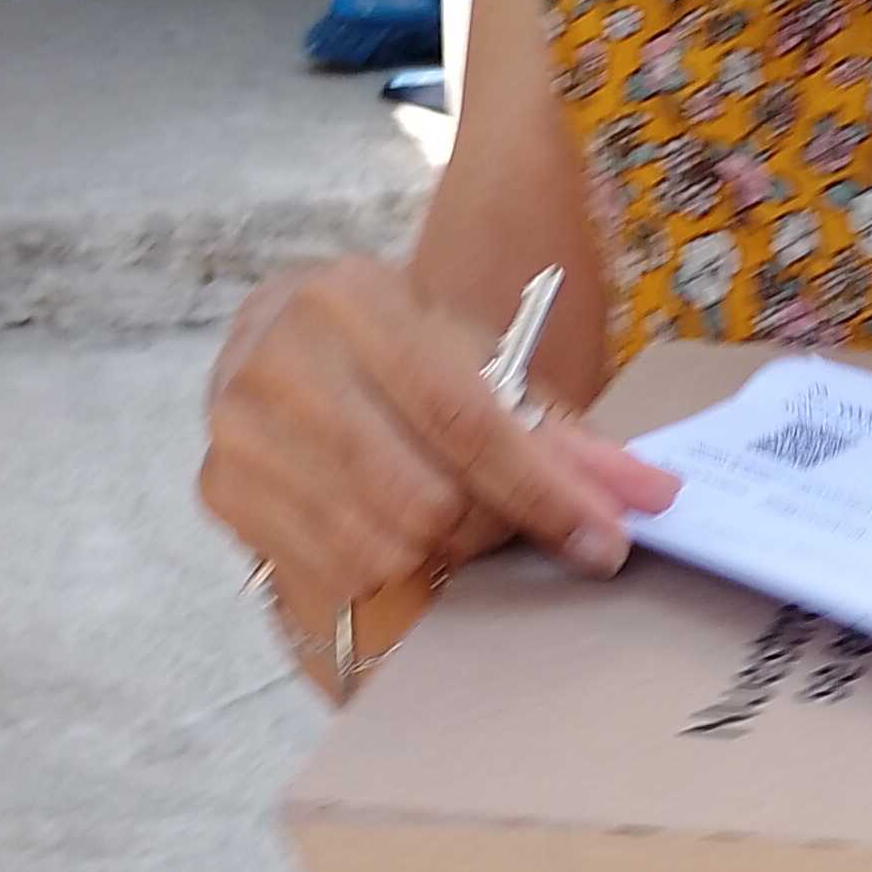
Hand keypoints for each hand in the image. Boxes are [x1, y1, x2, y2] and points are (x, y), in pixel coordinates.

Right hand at [198, 257, 676, 676]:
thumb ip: (563, 434)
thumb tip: (654, 498)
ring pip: (380, 547)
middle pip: (424, 498)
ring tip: (449, 524)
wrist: (278, 344)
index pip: (466, 418)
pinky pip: (332, 574)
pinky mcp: (217, 486)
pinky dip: (382, 573)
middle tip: (509, 525)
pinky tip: (389, 535)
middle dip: (489, 529)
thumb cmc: (398, 358)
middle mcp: (279, 353)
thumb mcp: (478, 366)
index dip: (543, 492)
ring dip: (439, 558)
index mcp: (355, 297)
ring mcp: (236, 425)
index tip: (605, 544)